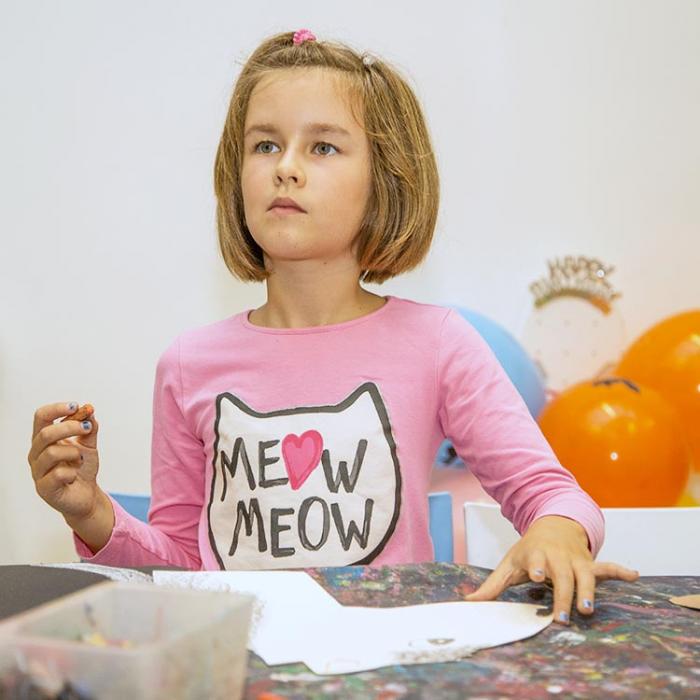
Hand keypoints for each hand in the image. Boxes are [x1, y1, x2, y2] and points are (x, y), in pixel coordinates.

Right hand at [28, 402, 102, 520]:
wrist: (86, 495)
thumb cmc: (82, 468)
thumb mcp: (89, 445)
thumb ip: (89, 429)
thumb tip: (89, 410)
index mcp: (44, 440)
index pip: (41, 417)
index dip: (56, 409)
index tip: (76, 406)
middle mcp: (36, 454)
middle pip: (45, 433)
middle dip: (70, 427)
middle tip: (87, 428)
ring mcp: (38, 472)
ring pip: (52, 453)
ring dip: (74, 452)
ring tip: (81, 459)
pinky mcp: (44, 489)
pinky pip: (58, 474)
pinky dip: (73, 472)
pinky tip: (74, 475)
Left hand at [464, 515, 639, 623]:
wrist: (553, 524)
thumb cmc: (529, 550)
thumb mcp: (509, 564)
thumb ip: (492, 586)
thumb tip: (469, 603)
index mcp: (536, 555)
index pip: (536, 561)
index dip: (537, 568)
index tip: (538, 576)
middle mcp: (558, 557)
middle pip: (562, 577)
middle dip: (563, 595)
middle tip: (562, 616)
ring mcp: (577, 560)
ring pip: (586, 575)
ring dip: (589, 590)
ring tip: (588, 608)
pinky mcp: (591, 564)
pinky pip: (608, 567)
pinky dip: (620, 570)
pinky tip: (634, 575)